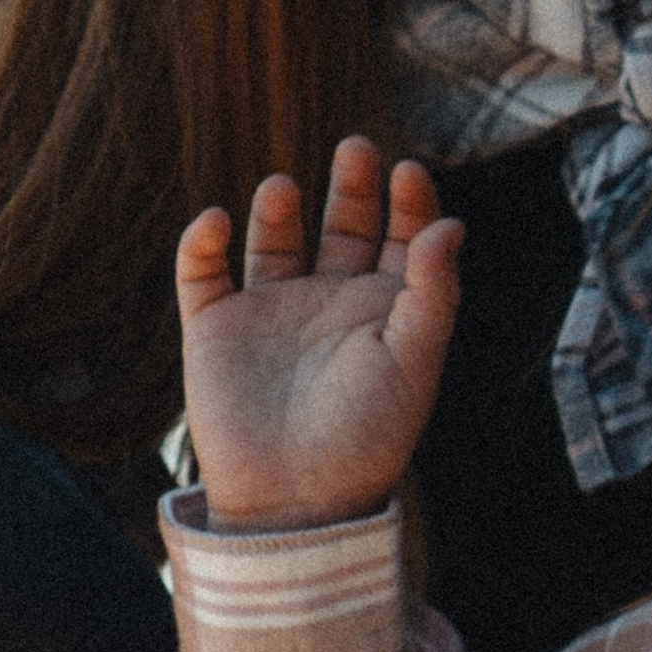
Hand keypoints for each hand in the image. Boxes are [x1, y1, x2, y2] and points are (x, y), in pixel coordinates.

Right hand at [176, 139, 462, 532]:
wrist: (293, 502)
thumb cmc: (365, 440)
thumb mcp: (413, 364)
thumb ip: (433, 294)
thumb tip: (449, 225)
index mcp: (386, 311)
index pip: (402, 238)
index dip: (408, 203)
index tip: (410, 173)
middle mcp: (330, 302)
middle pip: (344, 224)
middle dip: (352, 187)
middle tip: (357, 149)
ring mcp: (270, 311)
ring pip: (275, 239)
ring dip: (278, 209)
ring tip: (284, 189)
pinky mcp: (214, 328)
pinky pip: (202, 272)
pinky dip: (201, 243)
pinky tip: (216, 222)